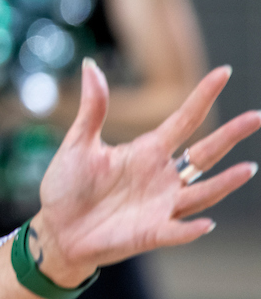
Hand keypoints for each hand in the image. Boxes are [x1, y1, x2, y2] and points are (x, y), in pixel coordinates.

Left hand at [32, 59, 259, 285]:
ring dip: (224, 183)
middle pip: (204, 153)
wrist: (58, 228)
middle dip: (230, 135)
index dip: (203, 97)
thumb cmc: (68, 185)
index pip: (183, 120)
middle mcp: (162, 176)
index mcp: (146, 151)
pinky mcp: (151, 233)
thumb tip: (90, 66)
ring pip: (202, 192)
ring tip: (248, 168)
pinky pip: (176, 231)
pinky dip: (190, 228)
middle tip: (256, 116)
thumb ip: (93, 109)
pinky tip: (205, 223)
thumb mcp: (78, 142)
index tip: (223, 72)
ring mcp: (161, 205)